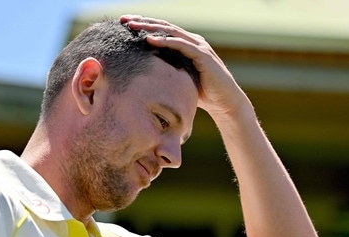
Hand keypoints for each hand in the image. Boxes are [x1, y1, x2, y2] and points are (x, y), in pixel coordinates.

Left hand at [120, 15, 248, 116]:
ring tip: (133, 26)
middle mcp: (192, 41)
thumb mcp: (179, 79)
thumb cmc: (201, 93)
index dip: (144, 25)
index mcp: (186, 44)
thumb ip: (166, 72)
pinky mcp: (203, 55)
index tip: (124, 24)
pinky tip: (150, 41)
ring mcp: (199, 46)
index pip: (162, 31)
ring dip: (150, 28)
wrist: (225, 102)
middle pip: (164, 26)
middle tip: (123, 20)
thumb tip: (144, 76)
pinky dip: (165, 42)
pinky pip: (181, 45)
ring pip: (171, 32)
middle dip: (143, 22)